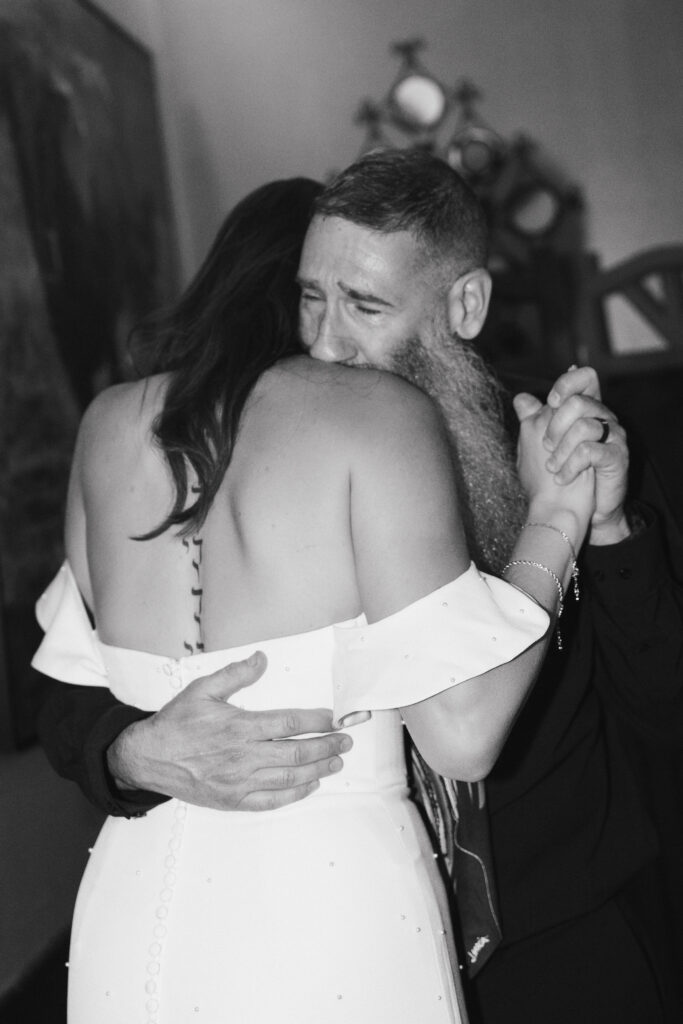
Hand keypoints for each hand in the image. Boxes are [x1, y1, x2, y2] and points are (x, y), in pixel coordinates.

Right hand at [108, 652, 361, 810]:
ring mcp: (239, 781)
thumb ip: (236, 674)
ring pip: (289, 777)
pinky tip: (309, 785)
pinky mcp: (233, 800)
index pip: (289, 723)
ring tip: (336, 762)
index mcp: (239, 726)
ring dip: (317, 770)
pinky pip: (271, 800)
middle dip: (326, 747)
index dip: (317, 721)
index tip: (333, 719)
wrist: (149, 758)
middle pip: (296, 753)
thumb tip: (262, 659)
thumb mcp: (203, 689)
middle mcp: (243, 756)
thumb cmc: (176, 723)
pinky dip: (294, 794)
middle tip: (345, 741)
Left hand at [544, 366, 629, 544]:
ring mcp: (613, 436)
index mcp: (585, 410)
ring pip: (585, 427)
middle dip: (555, 427)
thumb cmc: (557, 474)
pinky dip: (570, 466)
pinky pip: (590, 451)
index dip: (566, 384)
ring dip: (561, 451)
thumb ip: (533, 419)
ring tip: (552, 468)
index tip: (549, 403)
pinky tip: (562, 478)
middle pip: (579, 402)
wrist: (571, 510)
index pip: (585, 377)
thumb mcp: (540, 445)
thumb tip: (521, 397)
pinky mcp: (616, 457)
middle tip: (546, 447)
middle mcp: (603, 418)